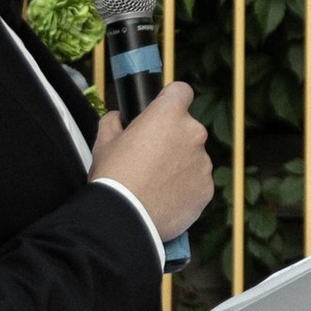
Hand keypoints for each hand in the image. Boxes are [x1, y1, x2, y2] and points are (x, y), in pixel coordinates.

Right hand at [94, 83, 211, 237]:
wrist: (125, 219)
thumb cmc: (114, 178)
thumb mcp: (104, 141)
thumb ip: (114, 122)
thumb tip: (118, 118)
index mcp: (169, 114)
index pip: (181, 91)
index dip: (170, 99)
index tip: (161, 112)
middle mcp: (193, 133)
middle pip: (187, 128)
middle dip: (172, 138)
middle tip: (149, 157)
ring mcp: (203, 162)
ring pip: (193, 156)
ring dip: (180, 164)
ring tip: (155, 183)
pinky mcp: (207, 189)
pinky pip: (197, 182)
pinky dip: (185, 187)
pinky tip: (164, 197)